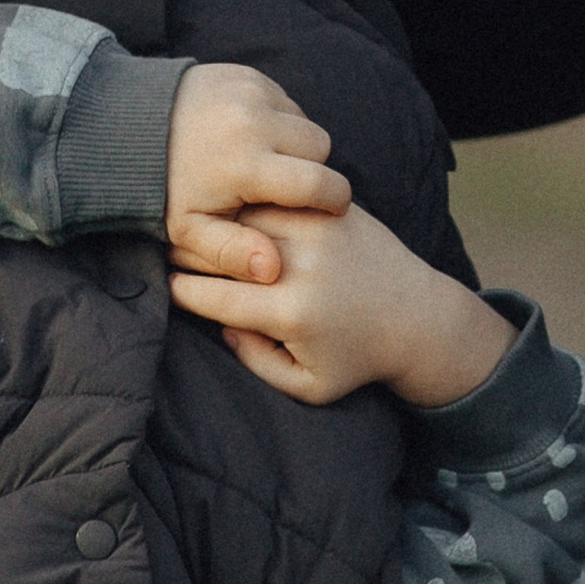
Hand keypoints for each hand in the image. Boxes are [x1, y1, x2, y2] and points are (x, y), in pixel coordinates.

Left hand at [164, 63, 348, 286]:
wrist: (128, 128)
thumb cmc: (163, 191)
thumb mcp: (190, 233)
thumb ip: (232, 253)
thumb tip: (274, 271)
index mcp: (245, 164)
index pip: (318, 182)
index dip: (332, 199)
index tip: (332, 210)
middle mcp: (254, 119)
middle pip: (319, 147)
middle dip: (312, 169)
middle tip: (287, 190)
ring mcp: (252, 90)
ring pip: (305, 121)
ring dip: (295, 145)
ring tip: (264, 166)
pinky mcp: (248, 73)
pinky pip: (284, 100)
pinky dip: (277, 120)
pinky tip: (250, 140)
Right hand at [171, 201, 509, 408]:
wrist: (415, 315)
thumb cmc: (356, 358)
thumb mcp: (306, 385)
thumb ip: (257, 362)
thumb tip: (222, 324)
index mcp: (291, 312)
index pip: (216, 297)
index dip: (183, 292)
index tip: (169, 289)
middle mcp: (300, 265)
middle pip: (226, 249)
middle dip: (192, 251)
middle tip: (171, 253)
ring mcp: (316, 229)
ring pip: (246, 214)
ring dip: (219, 220)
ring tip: (200, 228)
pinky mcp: (328, 209)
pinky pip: (276, 197)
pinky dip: (251, 203)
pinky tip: (235, 210)